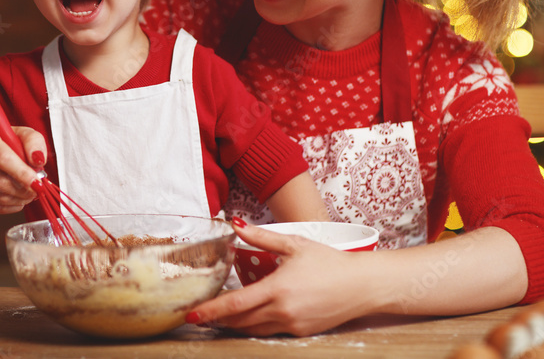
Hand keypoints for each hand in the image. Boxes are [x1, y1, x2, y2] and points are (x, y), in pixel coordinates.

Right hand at [0, 125, 44, 213]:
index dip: (22, 173)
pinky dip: (11, 206)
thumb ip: (34, 142)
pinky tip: (17, 198)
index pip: (2, 158)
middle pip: (1, 182)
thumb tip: (38, 159)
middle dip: (24, 189)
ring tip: (29, 192)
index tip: (36, 181)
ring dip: (20, 199)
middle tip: (37, 189)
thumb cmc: (4, 144)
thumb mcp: (21, 134)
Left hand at [187, 220, 371, 335]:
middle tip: (199, 314)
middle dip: (217, 319)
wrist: (363, 285)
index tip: (192, 314)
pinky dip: (255, 325)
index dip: (211, 311)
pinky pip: (270, 332)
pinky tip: (248, 317)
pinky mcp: (301, 332)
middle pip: (240, 321)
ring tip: (218, 316)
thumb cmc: (331, 262)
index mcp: (278, 289)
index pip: (235, 304)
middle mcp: (283, 311)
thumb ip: (262, 237)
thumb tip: (235, 225)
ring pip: (253, 329)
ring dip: (234, 324)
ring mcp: (293, 325)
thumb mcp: (294, 244)